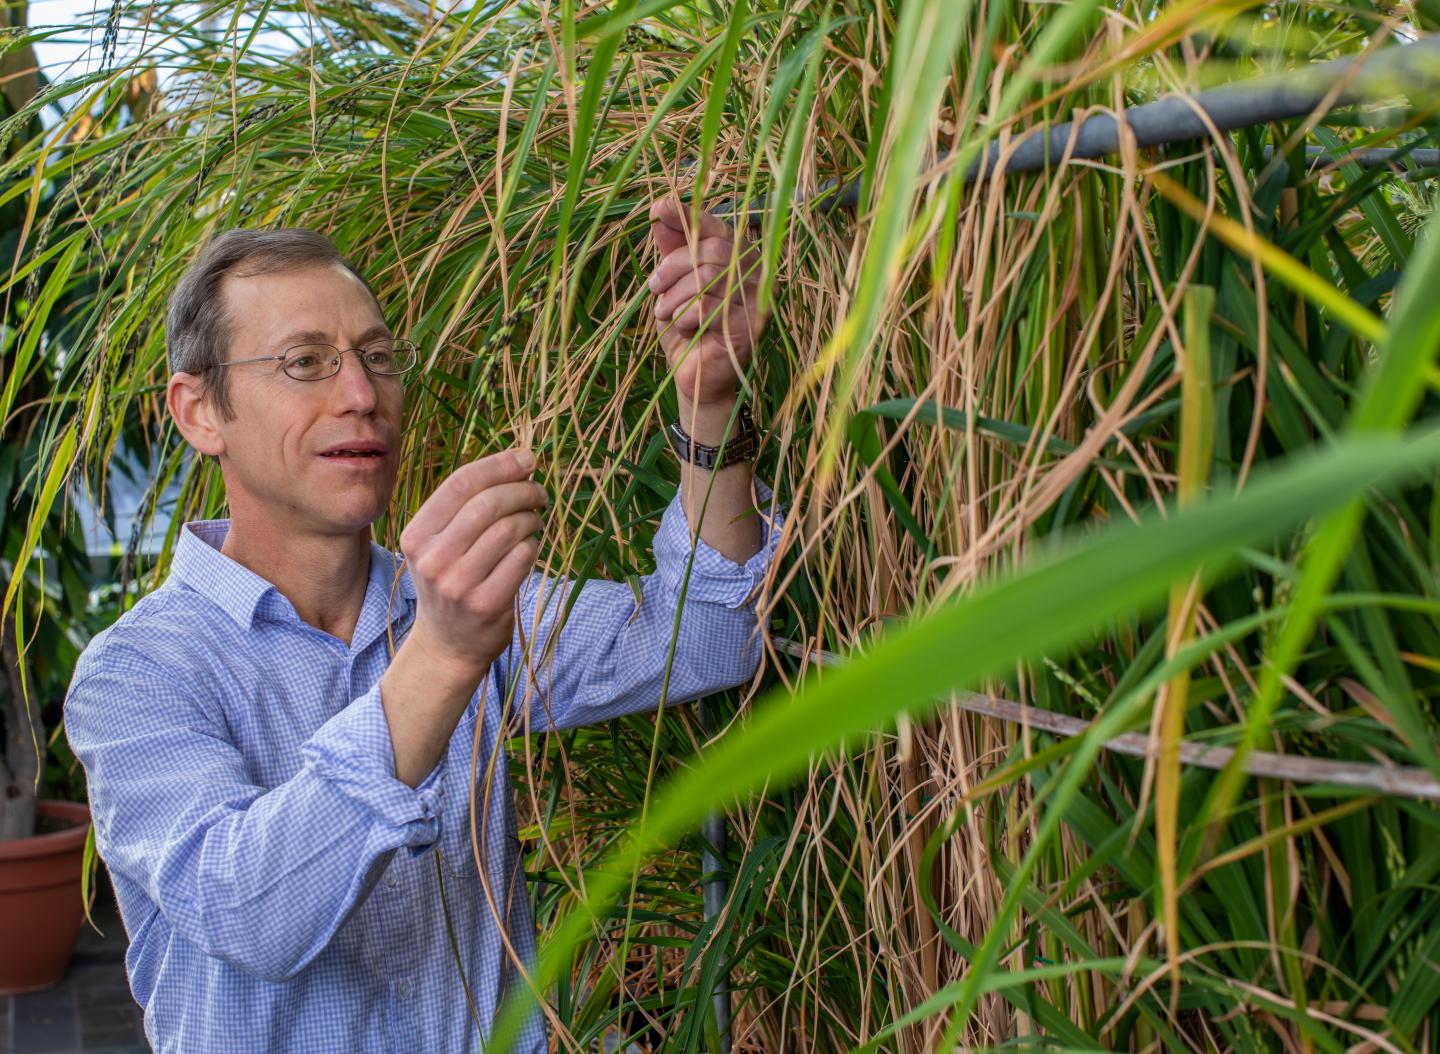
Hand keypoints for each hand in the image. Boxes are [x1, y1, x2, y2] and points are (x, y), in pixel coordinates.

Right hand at [397, 448, 547, 683]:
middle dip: (523, 490)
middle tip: (539, 492)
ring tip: (534, 521)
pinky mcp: (485, 604)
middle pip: (488, 503)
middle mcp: (432, 559)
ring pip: (509, 529)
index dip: (499, 465)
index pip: (460, 483)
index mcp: (417, 535)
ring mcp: (458, 584)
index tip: (527, 458)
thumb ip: (468, 505)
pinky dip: (533, 545)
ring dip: (532, 519)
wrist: (448, 644)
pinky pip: (522, 558)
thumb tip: (520, 461)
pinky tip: (529, 548)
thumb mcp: (441, 543)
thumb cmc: (453, 580)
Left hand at [647, 197, 766, 404]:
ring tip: (664, 312)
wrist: (694, 377)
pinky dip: (685, 317)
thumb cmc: (686, 328)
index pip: (716, 227)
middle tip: (654, 287)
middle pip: (711, 250)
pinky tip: (684, 328)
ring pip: (707, 278)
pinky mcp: (749, 327)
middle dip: (673, 267)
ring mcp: (757, 300)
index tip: (657, 210)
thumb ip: (673, 248)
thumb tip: (660, 207)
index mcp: (741, 258)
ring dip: (675, 296)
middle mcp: (757, 274)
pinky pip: (708, 307)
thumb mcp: (673, 283)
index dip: (686, 216)